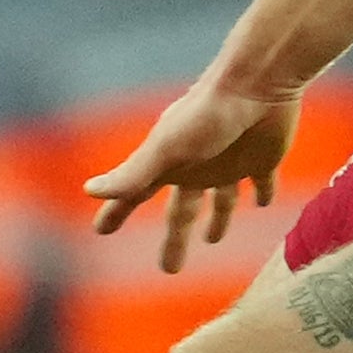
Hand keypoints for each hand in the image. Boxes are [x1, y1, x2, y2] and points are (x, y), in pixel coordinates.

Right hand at [85, 74, 300, 271]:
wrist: (257, 83)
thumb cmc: (207, 116)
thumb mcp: (166, 148)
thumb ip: (132, 173)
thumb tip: (88, 190)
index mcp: (169, 165)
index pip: (136, 195)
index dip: (118, 212)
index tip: (102, 231)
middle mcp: (197, 166)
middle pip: (182, 210)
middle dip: (174, 238)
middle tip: (169, 270)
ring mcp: (230, 163)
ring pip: (221, 200)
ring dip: (217, 220)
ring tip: (213, 239)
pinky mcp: (263, 158)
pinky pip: (262, 182)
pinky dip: (262, 193)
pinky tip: (264, 203)